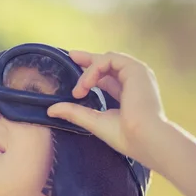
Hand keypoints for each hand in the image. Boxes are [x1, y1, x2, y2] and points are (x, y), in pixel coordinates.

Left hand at [47, 50, 167, 164]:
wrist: (145, 139)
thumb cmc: (125, 136)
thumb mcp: (93, 121)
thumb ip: (74, 112)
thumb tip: (50, 110)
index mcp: (128, 92)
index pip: (106, 76)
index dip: (89, 72)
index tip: (72, 66)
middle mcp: (134, 81)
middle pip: (108, 63)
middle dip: (88, 59)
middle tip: (70, 55)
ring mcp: (137, 74)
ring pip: (107, 60)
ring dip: (88, 72)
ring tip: (78, 91)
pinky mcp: (137, 70)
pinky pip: (110, 59)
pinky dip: (95, 69)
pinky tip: (86, 85)